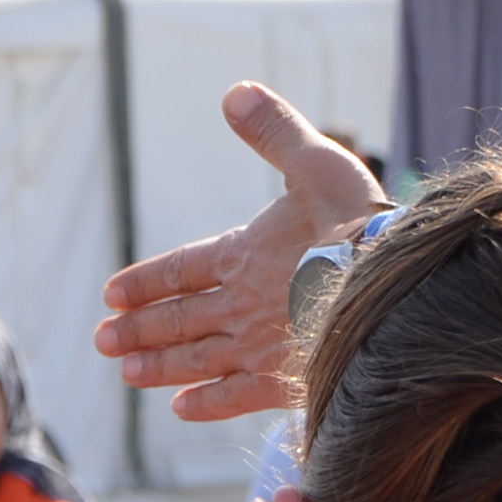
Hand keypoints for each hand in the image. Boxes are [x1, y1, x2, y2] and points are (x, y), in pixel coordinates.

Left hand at [93, 80, 385, 421]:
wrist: (399, 289)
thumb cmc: (361, 224)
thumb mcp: (318, 163)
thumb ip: (274, 132)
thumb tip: (234, 93)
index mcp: (242, 255)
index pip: (179, 270)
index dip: (144, 282)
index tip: (111, 296)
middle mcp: (240, 305)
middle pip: (178, 318)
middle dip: (138, 329)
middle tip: (102, 341)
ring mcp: (259, 346)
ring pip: (195, 359)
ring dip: (159, 367)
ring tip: (126, 373)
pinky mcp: (284, 380)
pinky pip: (234, 396)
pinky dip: (206, 403)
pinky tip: (182, 408)